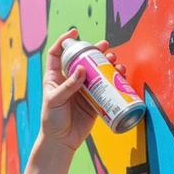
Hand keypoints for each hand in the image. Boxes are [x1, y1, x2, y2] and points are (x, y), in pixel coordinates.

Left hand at [40, 27, 126, 153]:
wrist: (62, 141)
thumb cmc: (52, 120)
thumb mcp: (55, 100)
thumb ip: (68, 86)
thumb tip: (81, 69)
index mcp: (55, 77)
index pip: (57, 53)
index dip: (64, 41)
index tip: (76, 32)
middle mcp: (70, 80)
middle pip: (83, 60)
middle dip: (94, 51)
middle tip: (105, 47)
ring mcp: (83, 90)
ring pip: (97, 71)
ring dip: (107, 64)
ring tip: (115, 61)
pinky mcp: (95, 100)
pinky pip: (106, 87)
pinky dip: (114, 80)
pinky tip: (121, 75)